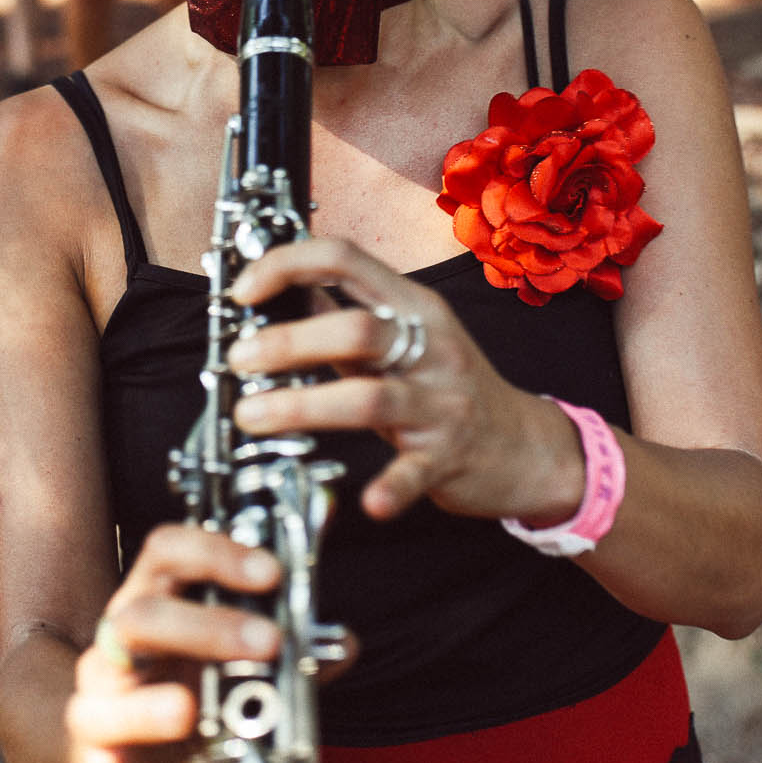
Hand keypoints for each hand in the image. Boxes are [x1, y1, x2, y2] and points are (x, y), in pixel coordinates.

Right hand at [35, 525, 284, 762]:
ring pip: (98, 696)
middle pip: (140, 615)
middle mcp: (116, 650)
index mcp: (153, 609)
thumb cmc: (182, 702)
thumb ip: (283, 654)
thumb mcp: (227, 668)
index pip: (167, 553)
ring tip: (185, 712)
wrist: (118, 762)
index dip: (215, 552)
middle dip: (205, 625)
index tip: (272, 571)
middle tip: (269, 641)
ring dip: (143, 707)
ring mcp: (95, 708)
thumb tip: (343, 643)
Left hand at [224, 238, 581, 525]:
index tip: (243, 288)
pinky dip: (391, 487)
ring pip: (371, 399)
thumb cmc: (445, 383)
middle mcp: (431, 347)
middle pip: (356, 329)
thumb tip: (276, 289)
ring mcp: (442, 403)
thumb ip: (342, 315)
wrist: (522, 444)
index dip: (287, 264)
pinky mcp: (448, 457)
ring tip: (251, 416)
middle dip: (287, 342)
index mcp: (413, 305)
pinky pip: (415, 473)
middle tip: (239, 360)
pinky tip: (368, 503)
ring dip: (303, 406)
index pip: (346, 259)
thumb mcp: (402, 335)